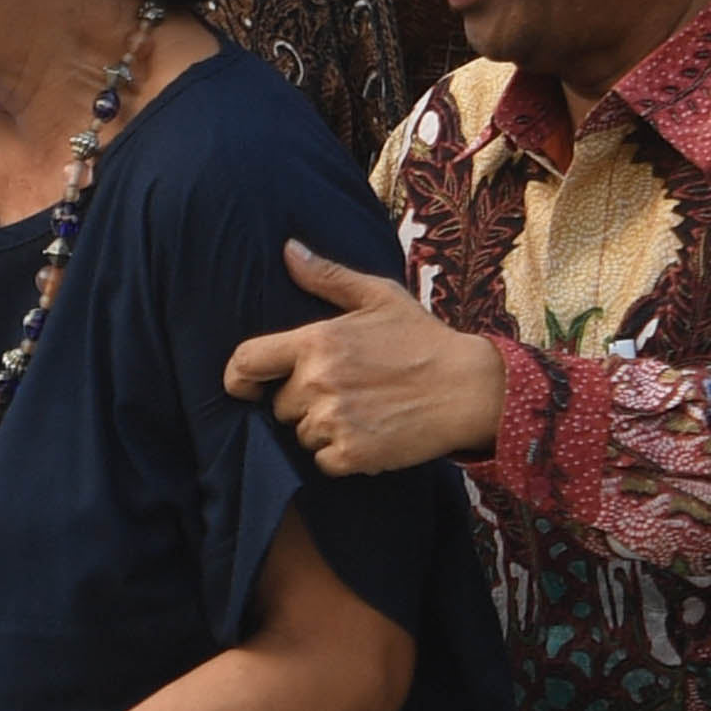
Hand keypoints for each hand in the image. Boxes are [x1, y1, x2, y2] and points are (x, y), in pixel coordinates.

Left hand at [220, 242, 505, 474]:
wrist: (470, 388)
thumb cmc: (423, 340)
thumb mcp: (379, 296)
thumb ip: (327, 276)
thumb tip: (288, 249)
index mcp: (316, 342)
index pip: (246, 362)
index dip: (239, 377)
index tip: (248, 385)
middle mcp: (317, 382)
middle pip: (280, 405)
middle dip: (304, 401)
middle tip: (347, 390)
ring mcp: (334, 421)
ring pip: (302, 435)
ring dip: (323, 429)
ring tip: (364, 410)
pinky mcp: (352, 454)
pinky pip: (324, 461)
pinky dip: (342, 455)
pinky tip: (371, 433)